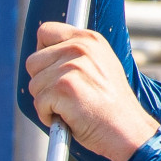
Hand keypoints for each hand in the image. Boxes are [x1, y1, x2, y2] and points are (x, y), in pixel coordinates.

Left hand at [25, 22, 159, 160]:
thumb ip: (76, 54)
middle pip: (33, 61)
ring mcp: (71, 67)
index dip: (43, 52)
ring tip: (72, 107)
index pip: (46, 31)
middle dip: (43, 82)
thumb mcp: (101, 65)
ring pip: (34, 85)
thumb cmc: (111, 104)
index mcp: (89, 39)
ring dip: (47, 101)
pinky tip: (70, 117)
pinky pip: (38, 103)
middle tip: (66, 95)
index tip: (52, 69)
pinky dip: (48, 116)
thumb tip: (43, 54)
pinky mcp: (63, 88)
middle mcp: (80, 47)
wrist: (127, 129)